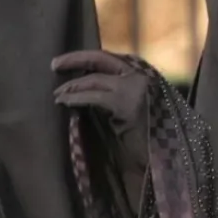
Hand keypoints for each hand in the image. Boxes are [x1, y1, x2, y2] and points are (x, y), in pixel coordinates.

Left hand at [51, 50, 149, 168]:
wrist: (164, 160)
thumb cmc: (146, 138)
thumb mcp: (129, 107)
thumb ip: (113, 92)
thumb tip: (83, 84)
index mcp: (143, 73)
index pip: (109, 57)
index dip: (85, 57)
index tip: (65, 61)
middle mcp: (142, 75)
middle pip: (101, 58)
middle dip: (74, 59)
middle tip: (53, 65)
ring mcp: (137, 87)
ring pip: (95, 79)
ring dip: (72, 86)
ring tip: (57, 95)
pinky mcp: (128, 104)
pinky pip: (95, 96)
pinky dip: (77, 97)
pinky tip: (65, 102)